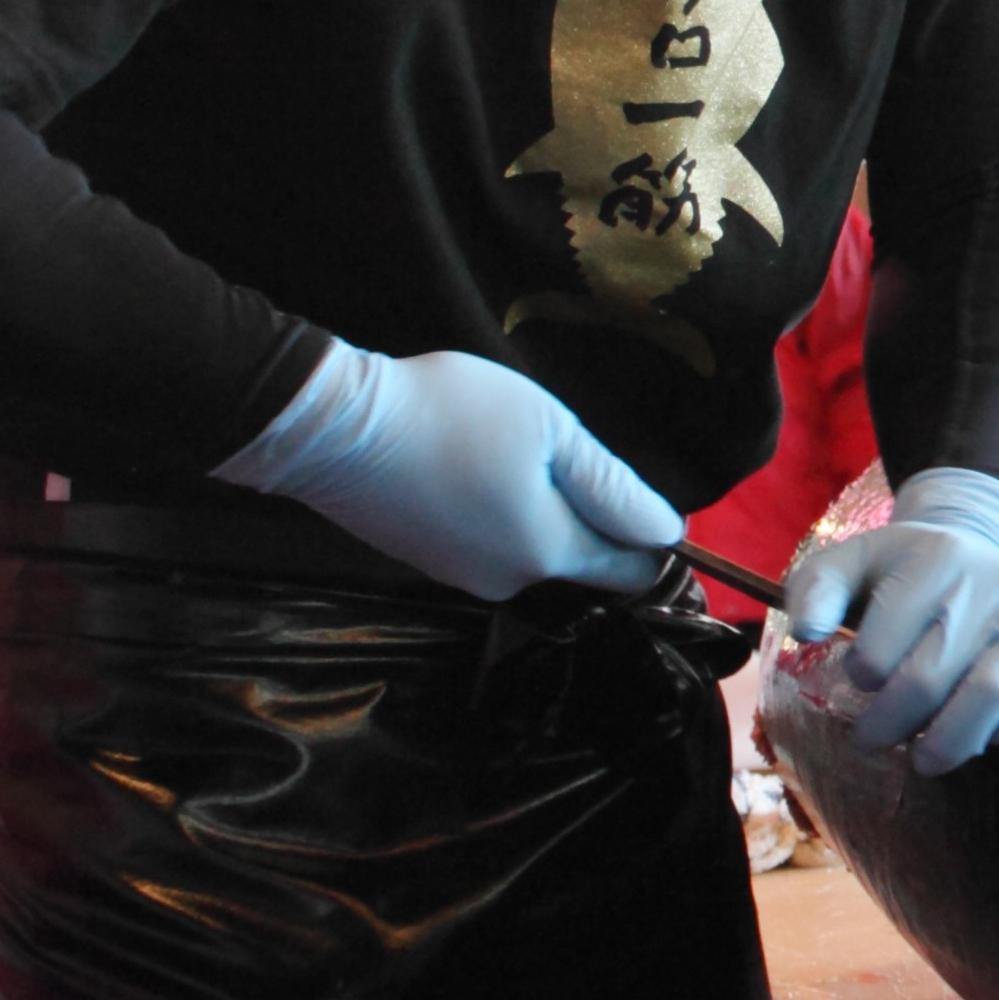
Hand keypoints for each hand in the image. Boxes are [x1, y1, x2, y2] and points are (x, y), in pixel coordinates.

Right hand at [213, 343, 675, 601]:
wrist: (330, 429)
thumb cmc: (450, 416)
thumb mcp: (548, 430)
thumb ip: (611, 486)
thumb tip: (668, 533)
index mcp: (548, 553)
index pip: (631, 572)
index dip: (651, 538)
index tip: (639, 492)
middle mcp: (508, 583)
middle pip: (582, 565)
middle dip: (594, 522)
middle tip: (572, 456)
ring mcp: (461, 577)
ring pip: (534, 555)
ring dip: (544, 515)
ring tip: (523, 455)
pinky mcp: (427, 561)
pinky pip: (491, 547)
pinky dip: (502, 515)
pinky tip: (483, 469)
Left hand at [783, 469, 998, 772]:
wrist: (980, 545)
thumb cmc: (904, 568)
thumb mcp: (851, 562)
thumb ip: (815, 591)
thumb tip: (809, 634)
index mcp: (935, 559)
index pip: (880, 650)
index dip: (859, 678)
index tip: (859, 678)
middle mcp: (991, 586)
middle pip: (927, 683)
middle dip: (887, 726)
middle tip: (872, 738)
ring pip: (990, 700)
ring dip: (946, 744)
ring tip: (923, 758)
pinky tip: (982, 732)